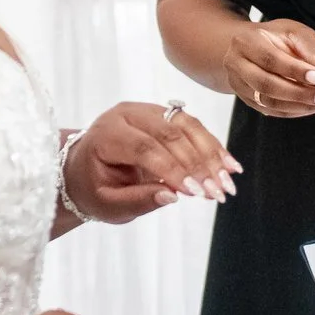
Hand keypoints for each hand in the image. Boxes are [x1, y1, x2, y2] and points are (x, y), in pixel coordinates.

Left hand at [68, 101, 241, 221]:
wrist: (86, 167)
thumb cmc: (94, 187)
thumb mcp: (108, 204)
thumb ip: (137, 200)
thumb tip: (174, 196)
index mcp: (108, 133)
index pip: (145, 147)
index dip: (172, 169)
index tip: (195, 192)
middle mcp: (128, 114)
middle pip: (170, 132)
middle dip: (198, 163)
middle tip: (218, 191)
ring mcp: (147, 110)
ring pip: (186, 124)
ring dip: (211, 153)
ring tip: (228, 180)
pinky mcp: (163, 113)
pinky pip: (192, 125)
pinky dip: (211, 146)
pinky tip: (228, 166)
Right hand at [224, 18, 314, 117]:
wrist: (248, 47)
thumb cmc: (275, 37)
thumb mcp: (295, 33)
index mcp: (245, 41)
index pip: (272, 60)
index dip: (299, 72)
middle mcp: (236, 64)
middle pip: (267, 85)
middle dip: (301, 94)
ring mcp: (238, 85)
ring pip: (268, 103)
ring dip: (301, 106)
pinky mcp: (245, 99)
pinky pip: (271, 111)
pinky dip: (295, 111)